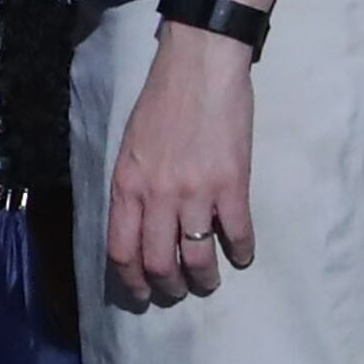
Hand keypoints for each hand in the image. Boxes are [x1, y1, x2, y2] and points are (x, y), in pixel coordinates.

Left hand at [106, 25, 254, 306]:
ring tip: (209, 282)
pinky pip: (237, 233)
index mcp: (127, 185)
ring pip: (197, 257)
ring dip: (204, 279)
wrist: (198, 69)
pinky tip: (242, 255)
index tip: (141, 294)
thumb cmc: (161, 104)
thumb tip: (137, 224)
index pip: (121, 249)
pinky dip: (241, 251)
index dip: (130, 280)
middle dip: (167, 286)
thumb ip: (133, 186)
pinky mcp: (232, 184)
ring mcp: (195, 192)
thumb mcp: (131, 147)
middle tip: (177, 292)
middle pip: (158, 261)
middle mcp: (157, 195)